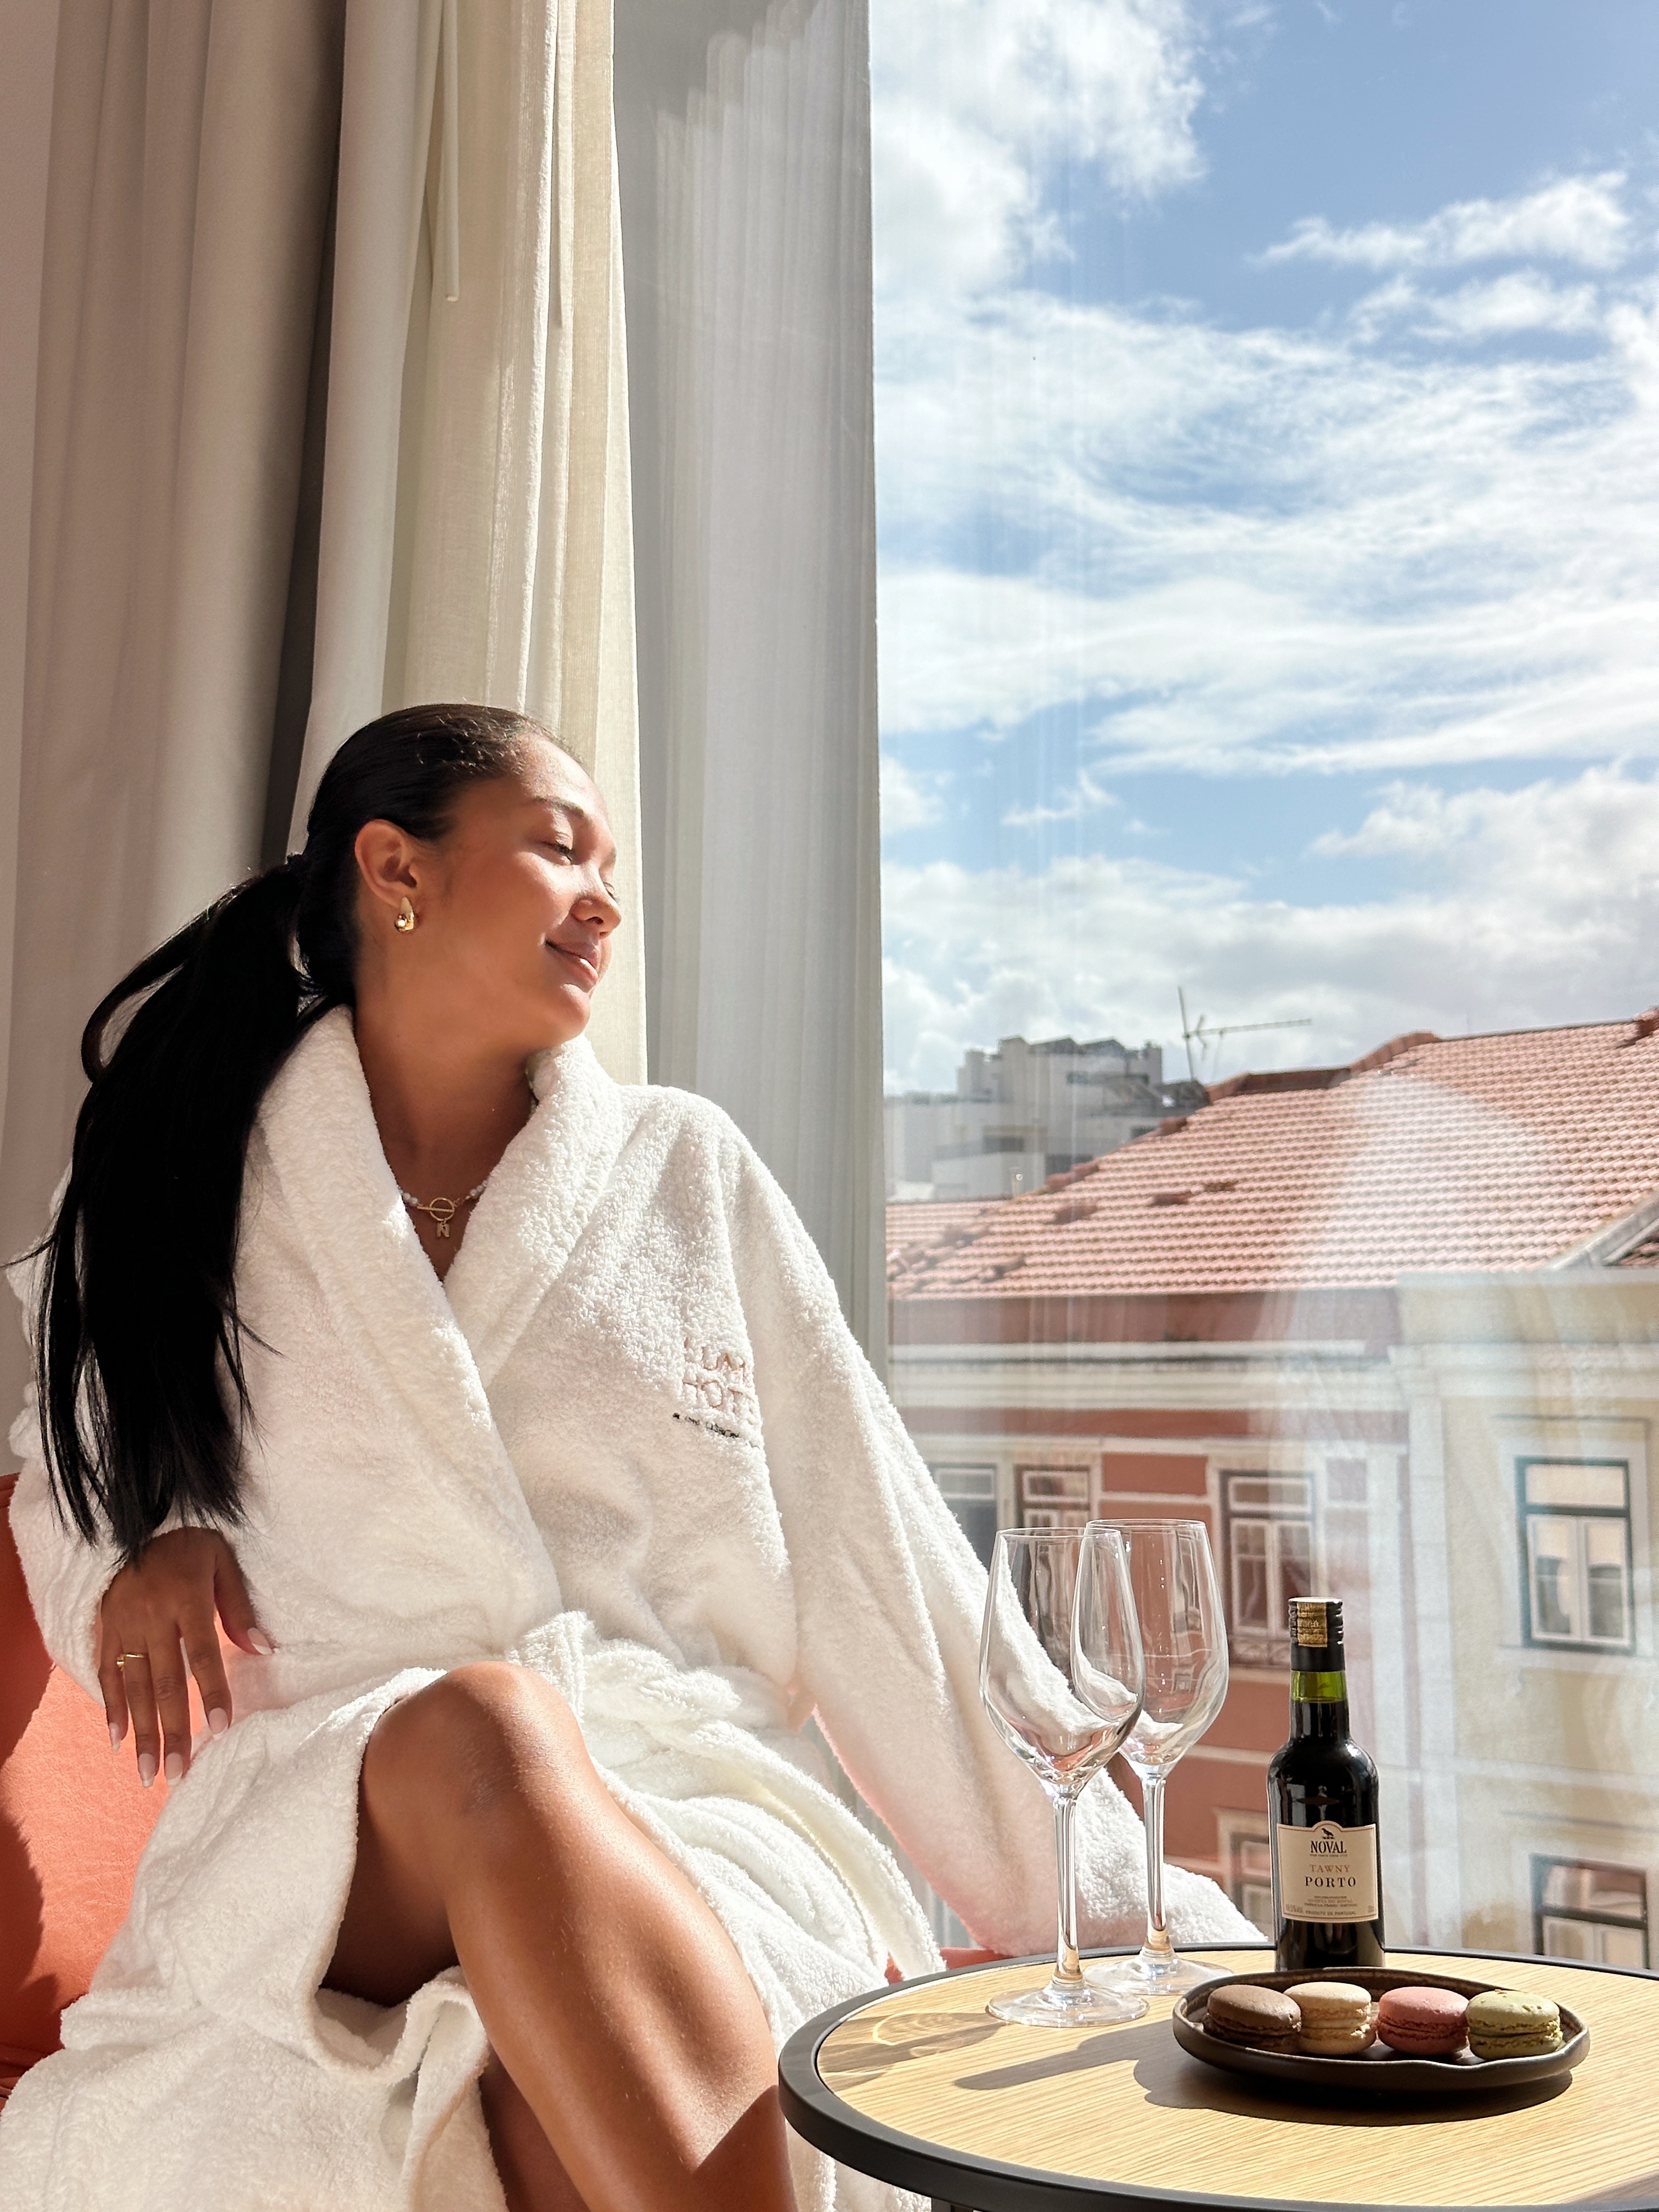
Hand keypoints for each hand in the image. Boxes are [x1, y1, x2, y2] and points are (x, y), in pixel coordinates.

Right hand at [97, 1528, 270, 1787]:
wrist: (137, 1520)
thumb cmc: (189, 1543)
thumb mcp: (222, 1561)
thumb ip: (239, 1608)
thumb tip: (264, 1650)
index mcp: (187, 1600)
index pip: (203, 1654)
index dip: (212, 1691)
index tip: (221, 1727)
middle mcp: (153, 1618)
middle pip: (164, 1682)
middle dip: (172, 1730)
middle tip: (178, 1773)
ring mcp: (125, 1626)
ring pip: (133, 1687)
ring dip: (142, 1732)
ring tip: (149, 1771)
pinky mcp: (106, 1628)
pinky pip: (107, 1672)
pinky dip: (110, 1707)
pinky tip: (117, 1740)